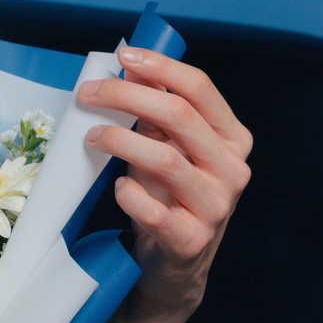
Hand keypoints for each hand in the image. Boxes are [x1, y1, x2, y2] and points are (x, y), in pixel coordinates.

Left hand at [79, 46, 252, 322]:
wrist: (176, 265)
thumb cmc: (169, 198)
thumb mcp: (169, 151)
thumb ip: (156, 116)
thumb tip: (128, 68)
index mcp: (232, 139)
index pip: (200, 89)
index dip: (161, 68)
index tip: (124, 57)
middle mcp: (232, 169)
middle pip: (180, 117)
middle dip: (128, 97)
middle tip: (90, 93)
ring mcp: (215, 206)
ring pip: (165, 160)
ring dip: (121, 141)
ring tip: (92, 136)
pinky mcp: (190, 240)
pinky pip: (155, 211)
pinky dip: (129, 195)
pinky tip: (117, 188)